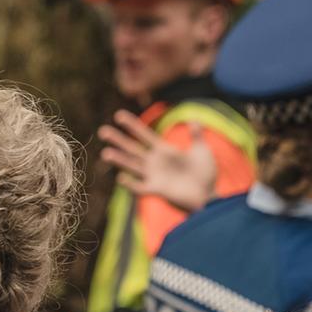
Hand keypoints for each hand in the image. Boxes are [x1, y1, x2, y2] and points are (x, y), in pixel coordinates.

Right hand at [96, 110, 218, 212]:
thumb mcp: (202, 150)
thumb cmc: (205, 173)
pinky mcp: (156, 190)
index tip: (118, 115)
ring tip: (105, 153)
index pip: (144, 134)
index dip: (131, 125)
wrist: (209, 196)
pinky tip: (121, 178)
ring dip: (119, 160)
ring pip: (132, 166)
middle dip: (118, 139)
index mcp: (164, 150)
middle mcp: (155, 162)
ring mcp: (154, 176)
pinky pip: (140, 188)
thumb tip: (194, 117)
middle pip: (132, 148)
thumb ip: (196, 134)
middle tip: (102, 131)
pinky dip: (130, 184)